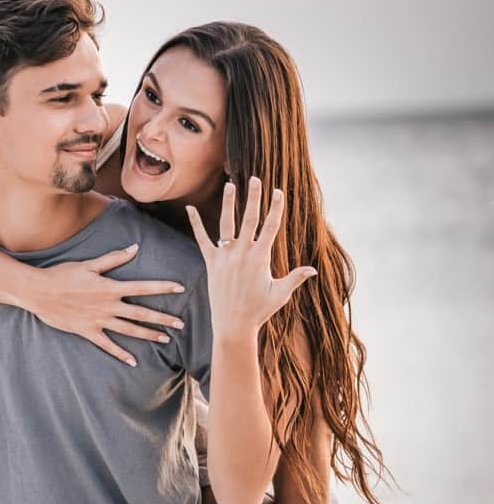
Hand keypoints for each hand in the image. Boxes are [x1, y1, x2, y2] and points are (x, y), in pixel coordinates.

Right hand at [22, 244, 186, 365]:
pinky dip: (120, 354)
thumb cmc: (62, 274)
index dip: (163, 287)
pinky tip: (133, 361)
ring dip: (148, 334)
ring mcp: (98, 321)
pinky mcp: (87, 331)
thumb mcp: (89, 264)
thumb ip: (113, 258)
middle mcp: (108, 306)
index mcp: (110, 287)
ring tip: (165, 339)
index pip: (143, 287)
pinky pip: (107, 345)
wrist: (38, 292)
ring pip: (129, 330)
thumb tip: (135, 248)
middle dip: (163, 318)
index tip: (181, 288)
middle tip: (182, 324)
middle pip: (141, 313)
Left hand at [186, 178, 316, 341]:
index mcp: (260, 258)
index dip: (275, 207)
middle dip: (253, 197)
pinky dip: (196, 223)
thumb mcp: (281, 293)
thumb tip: (313, 269)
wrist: (233, 325)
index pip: (270, 226)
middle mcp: (242, 253)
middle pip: (249, 219)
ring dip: (229, 203)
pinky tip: (190, 208)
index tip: (278, 191)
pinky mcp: (211, 263)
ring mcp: (225, 257)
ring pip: (226, 224)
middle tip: (255, 178)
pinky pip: (202, 240)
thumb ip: (295, 278)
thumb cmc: (259, 310)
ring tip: (230, 185)